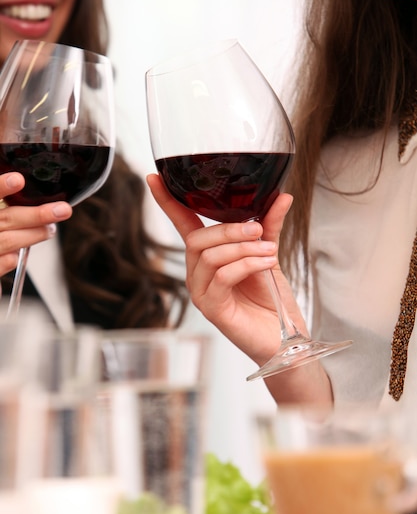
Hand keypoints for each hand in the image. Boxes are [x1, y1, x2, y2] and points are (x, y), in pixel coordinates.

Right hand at [0, 173, 71, 276]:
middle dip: (36, 215)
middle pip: (5, 218)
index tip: (18, 180)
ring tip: (50, 229)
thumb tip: (17, 184)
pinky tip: (18, 253)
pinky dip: (11, 259)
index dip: (0, 187)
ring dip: (33, 235)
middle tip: (61, 210)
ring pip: (8, 241)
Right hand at [146, 173, 307, 366]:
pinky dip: (245, 264)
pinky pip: (222, 276)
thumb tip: (281, 197)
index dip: (168, 202)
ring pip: (209, 257)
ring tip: (268, 251)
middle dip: (228, 229)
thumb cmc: (272, 300)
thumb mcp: (269, 255)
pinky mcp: (212, 309)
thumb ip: (269, 226)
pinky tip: (264, 263)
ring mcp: (201, 292)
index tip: (155, 178)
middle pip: (197, 239)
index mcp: (207, 257)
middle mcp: (198, 274)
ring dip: (242, 248)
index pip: (183, 224)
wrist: (284, 336)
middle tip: (257, 230)